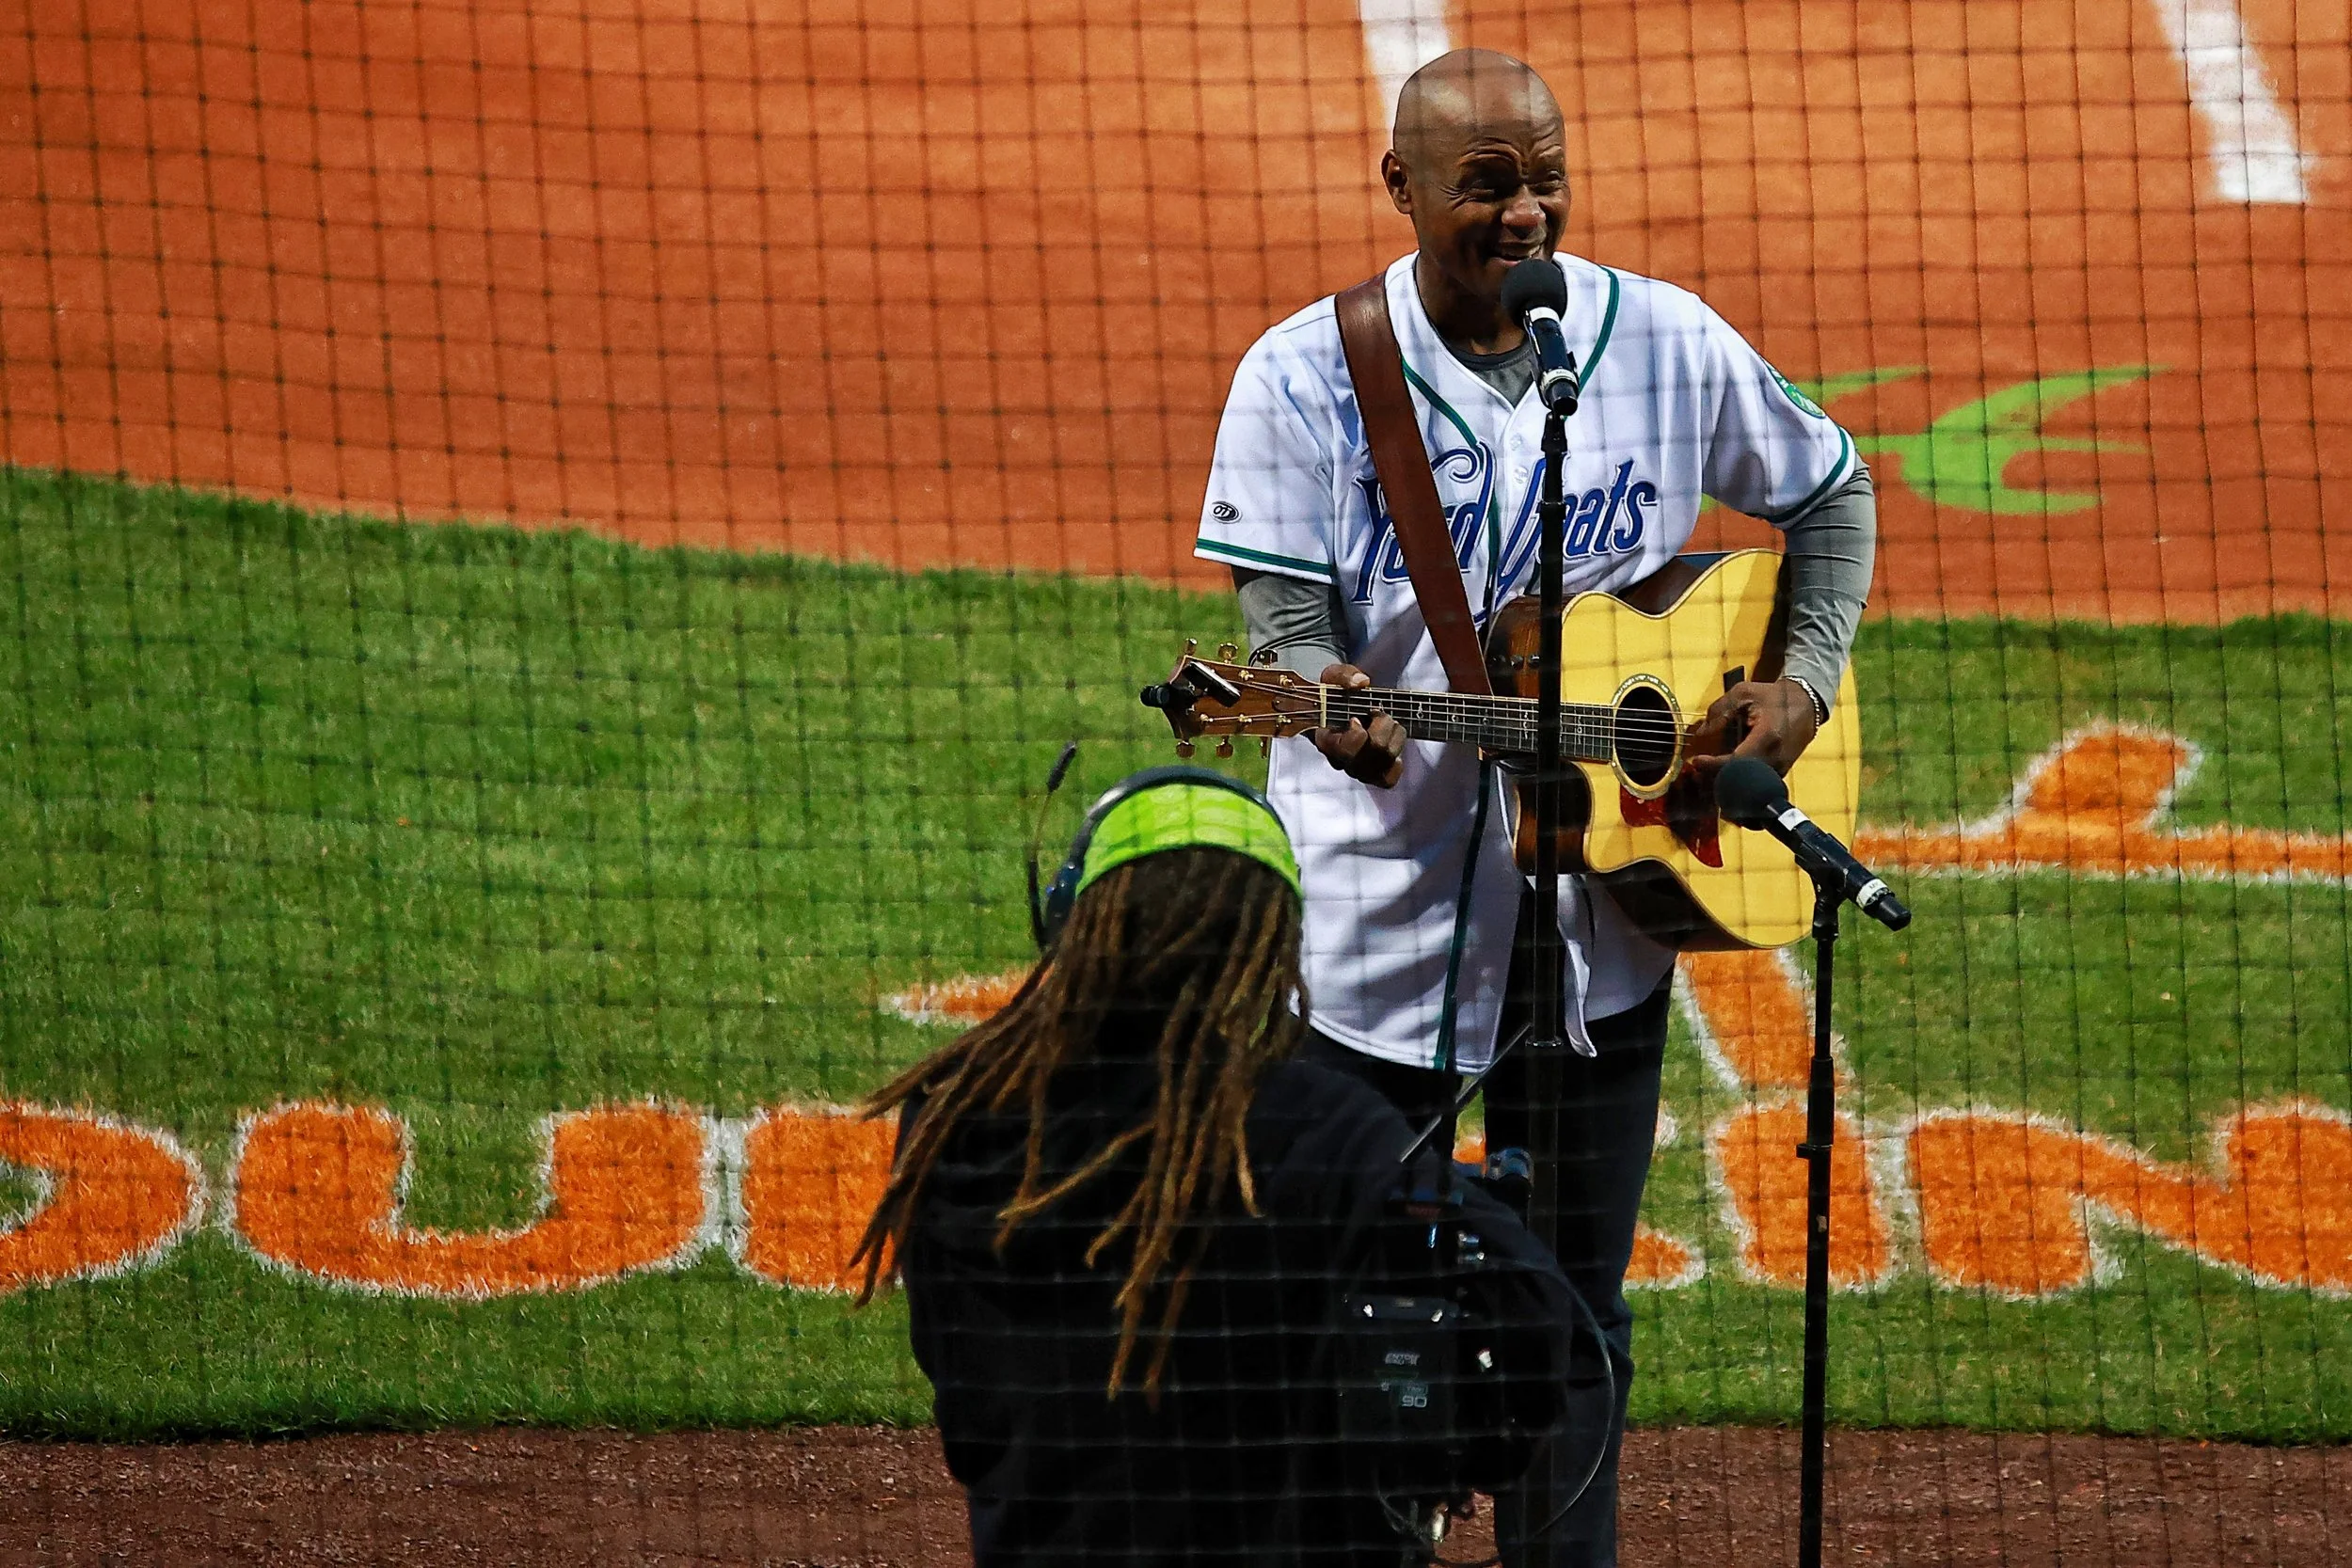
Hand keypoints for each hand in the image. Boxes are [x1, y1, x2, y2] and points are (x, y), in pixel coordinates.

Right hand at [1309, 664, 1406, 787]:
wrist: (1344, 709)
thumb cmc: (1337, 694)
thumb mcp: (1335, 677)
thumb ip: (1344, 676)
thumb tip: (1361, 683)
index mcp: (1325, 740)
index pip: (1345, 749)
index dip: (1357, 734)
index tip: (1356, 717)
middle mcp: (1340, 760)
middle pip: (1374, 752)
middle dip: (1384, 725)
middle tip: (1378, 712)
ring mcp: (1357, 770)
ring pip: (1387, 760)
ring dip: (1395, 736)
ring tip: (1387, 723)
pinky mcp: (1372, 776)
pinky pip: (1390, 778)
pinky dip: (1396, 760)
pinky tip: (1391, 744)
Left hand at [1686, 678, 1818, 781]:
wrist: (1807, 705)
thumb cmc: (1774, 698)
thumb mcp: (1744, 693)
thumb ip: (1720, 710)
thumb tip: (1701, 731)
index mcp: (1767, 737)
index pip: (1736, 761)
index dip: (1713, 765)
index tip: (1696, 761)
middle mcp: (1775, 758)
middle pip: (1740, 780)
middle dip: (1715, 778)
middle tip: (1697, 771)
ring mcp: (1779, 769)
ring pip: (1748, 787)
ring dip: (1725, 783)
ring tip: (1707, 773)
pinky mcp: (1780, 774)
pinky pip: (1756, 786)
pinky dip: (1738, 783)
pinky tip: (1724, 775)